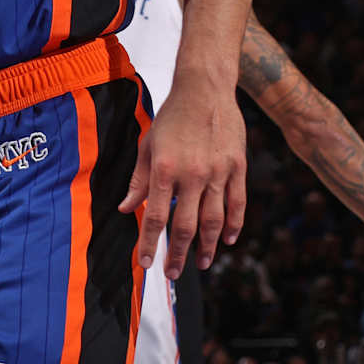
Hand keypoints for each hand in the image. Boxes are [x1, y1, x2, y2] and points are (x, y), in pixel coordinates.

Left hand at [118, 72, 246, 277]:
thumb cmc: (171, 117)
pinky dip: (234, 225)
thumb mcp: (147, 145)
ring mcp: (218, 173)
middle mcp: (192, 175)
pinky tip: (227, 240)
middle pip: (186, 226)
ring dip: (208, 247)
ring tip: (201, 264)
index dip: (150, 242)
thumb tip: (125, 208)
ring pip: (215, 221)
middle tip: (173, 273)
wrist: (204, 90)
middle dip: (179, 254)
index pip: (155, 216)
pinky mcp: (238, 168)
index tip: (146, 262)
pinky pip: (238, 204)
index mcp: (164, 169)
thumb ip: (139, 180)